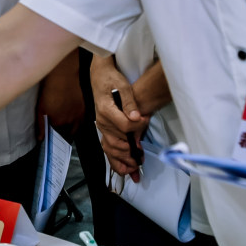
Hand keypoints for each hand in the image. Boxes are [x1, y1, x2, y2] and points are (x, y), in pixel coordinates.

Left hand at [36, 53, 84, 135]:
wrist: (64, 76)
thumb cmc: (49, 90)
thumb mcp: (40, 107)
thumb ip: (41, 124)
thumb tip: (41, 139)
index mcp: (56, 122)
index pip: (55, 130)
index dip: (53, 124)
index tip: (52, 118)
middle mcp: (68, 121)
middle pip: (65, 129)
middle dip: (62, 124)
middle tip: (59, 114)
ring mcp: (78, 116)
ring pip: (75, 126)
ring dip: (71, 123)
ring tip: (66, 113)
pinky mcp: (84, 110)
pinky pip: (82, 121)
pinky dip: (79, 120)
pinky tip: (73, 113)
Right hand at [91, 53, 146, 180]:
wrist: (100, 76)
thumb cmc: (112, 79)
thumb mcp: (122, 86)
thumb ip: (129, 102)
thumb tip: (136, 117)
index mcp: (106, 110)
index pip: (124, 125)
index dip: (138, 127)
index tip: (146, 121)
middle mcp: (102, 121)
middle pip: (117, 142)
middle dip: (131, 152)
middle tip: (142, 157)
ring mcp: (102, 126)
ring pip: (111, 148)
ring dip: (123, 160)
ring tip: (135, 168)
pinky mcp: (104, 129)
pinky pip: (108, 148)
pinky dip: (116, 160)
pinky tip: (125, 169)